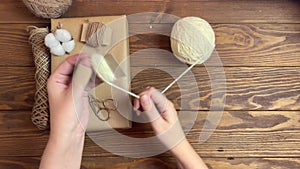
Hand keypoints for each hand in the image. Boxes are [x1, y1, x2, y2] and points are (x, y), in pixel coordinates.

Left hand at [40, 54, 100, 168]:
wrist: (69, 133)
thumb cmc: (64, 117)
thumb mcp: (73, 94)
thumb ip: (81, 77)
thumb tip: (87, 62)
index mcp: (56, 80)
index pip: (68, 63)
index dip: (80, 58)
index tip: (91, 56)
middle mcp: (64, 82)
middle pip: (78, 67)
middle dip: (89, 64)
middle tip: (100, 62)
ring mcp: (73, 87)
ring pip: (85, 74)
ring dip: (94, 71)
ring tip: (104, 68)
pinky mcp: (81, 93)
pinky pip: (89, 82)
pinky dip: (97, 79)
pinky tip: (104, 77)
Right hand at [133, 87, 180, 134]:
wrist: (176, 143)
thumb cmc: (170, 137)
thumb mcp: (158, 124)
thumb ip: (150, 110)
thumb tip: (144, 97)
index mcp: (166, 105)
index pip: (151, 91)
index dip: (142, 96)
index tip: (138, 106)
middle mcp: (166, 103)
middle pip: (150, 92)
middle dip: (141, 98)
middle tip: (137, 109)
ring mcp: (164, 106)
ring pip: (150, 97)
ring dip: (142, 102)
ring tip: (140, 111)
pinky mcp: (161, 109)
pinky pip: (151, 103)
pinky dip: (145, 106)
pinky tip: (143, 113)